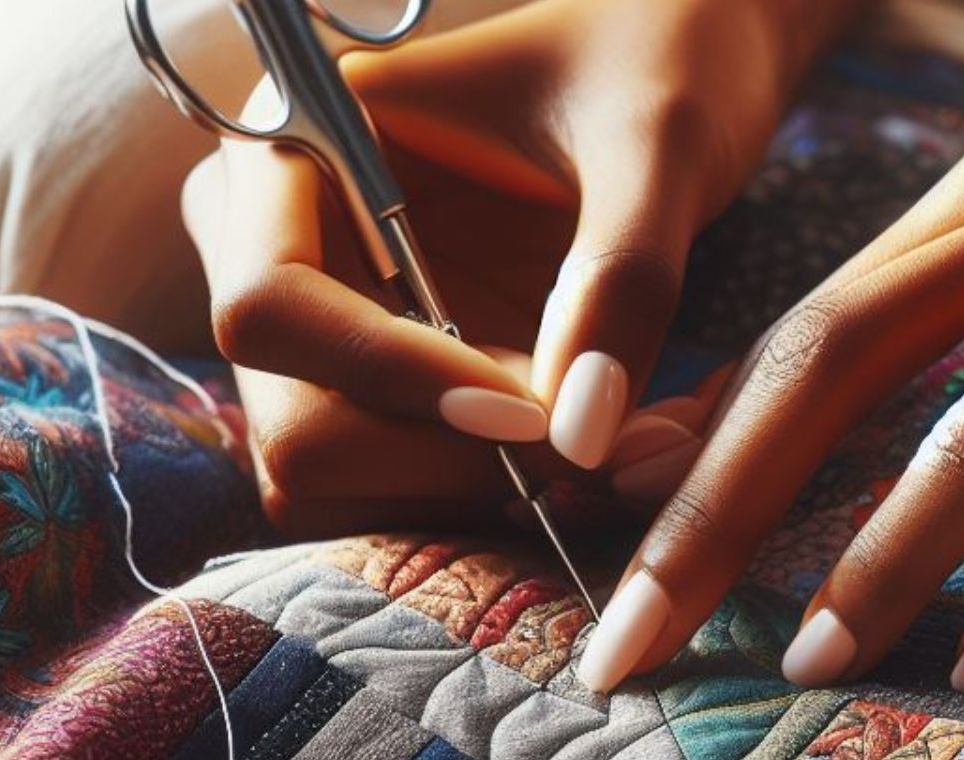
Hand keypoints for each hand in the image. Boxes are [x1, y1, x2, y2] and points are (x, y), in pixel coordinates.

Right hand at [181, 0, 859, 534]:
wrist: (692, 63)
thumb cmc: (660, 60)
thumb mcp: (657, 145)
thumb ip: (621, 277)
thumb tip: (574, 439)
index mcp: (292, 147)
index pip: (271, 304)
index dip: (388, 377)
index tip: (528, 410)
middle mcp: (286, 247)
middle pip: (293, 423)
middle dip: (437, 461)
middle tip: (581, 445)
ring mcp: (336, 329)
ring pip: (338, 477)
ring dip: (468, 492)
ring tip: (603, 443)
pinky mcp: (400, 386)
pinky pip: (404, 486)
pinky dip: (492, 496)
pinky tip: (590, 449)